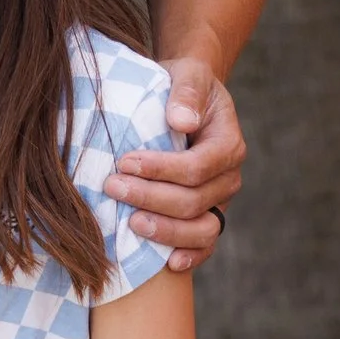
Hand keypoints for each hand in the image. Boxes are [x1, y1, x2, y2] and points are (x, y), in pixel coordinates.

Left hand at [104, 55, 240, 272]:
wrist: (185, 100)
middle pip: (194, 200)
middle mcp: (228, 177)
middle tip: (111, 187)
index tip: (124, 162)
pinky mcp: (205, 216)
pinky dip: (190, 256)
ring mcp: (218, 201)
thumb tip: (181, 120)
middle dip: (150, 197)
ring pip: (202, 229)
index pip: (197, 167)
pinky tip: (167, 263)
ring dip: (166, 231)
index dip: (161, 169)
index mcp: (228, 143)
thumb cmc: (182, 86)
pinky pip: (205, 244)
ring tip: (130, 224)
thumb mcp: (188, 75)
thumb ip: (186, 92)